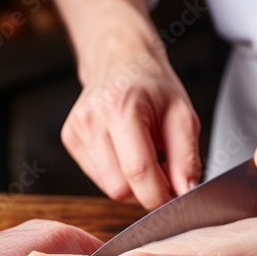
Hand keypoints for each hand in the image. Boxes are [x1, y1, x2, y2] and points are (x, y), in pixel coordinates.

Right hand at [62, 40, 200, 209]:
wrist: (120, 60)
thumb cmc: (153, 85)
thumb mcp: (183, 115)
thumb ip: (186, 157)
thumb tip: (185, 193)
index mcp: (121, 108)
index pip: (138, 170)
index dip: (160, 193)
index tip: (176, 196)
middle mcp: (92, 120)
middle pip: (119, 187)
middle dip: (146, 189)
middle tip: (162, 168)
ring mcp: (76, 131)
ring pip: (108, 188)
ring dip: (132, 183)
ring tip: (144, 154)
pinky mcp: (70, 140)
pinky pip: (98, 178)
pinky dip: (117, 174)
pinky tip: (125, 151)